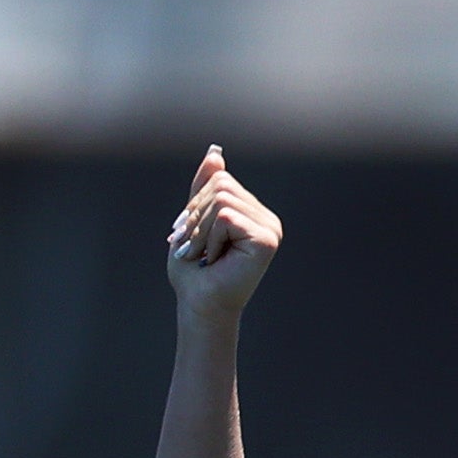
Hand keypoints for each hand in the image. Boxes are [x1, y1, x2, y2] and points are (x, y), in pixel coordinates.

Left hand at [162, 145, 278, 322]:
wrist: (199, 305)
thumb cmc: (195, 272)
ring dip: (201, 230)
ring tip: (204, 256)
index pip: (220, 179)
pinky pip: (226, 216)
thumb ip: (205, 187)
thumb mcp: (194, 221)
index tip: (186, 236)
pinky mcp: (266, 239)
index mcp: (252, 212)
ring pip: (222, 200)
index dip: (195, 204)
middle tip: (193, 249)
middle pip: (221, 185)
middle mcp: (266, 218)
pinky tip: (216, 259)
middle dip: (196, 217)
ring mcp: (270, 228)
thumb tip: (215, 152)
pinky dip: (211, 238)